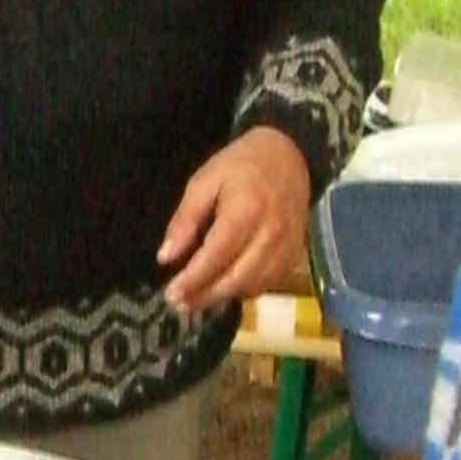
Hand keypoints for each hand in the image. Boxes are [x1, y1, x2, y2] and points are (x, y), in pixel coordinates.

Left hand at [156, 127, 312, 314]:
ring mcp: (287, 247)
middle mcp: (270, 234)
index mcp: (245, 211)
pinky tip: (224, 289)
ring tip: (196, 300)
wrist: (289, 155)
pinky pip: (269, 283)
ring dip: (223, 297)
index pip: (216, 256)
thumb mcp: (204, 181)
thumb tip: (165, 257)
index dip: (193, 279)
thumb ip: (185, 220)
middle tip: (179, 304)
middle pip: (236, 278)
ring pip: (253, 286)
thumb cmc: (240, 165)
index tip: (171, 294)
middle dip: (205, 296)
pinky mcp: (295, 254)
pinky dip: (244, 290)